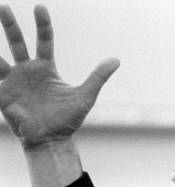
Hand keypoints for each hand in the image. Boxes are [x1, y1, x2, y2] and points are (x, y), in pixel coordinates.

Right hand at [0, 4, 118, 148]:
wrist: (52, 139)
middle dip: (10, 25)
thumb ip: (98, 77)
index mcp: (46, 69)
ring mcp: (13, 81)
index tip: (40, 7)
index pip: (44, 41)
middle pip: (17, 43)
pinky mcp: (3, 94)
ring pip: (0, 58)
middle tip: (3, 6)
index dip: (43, 25)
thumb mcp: (85, 96)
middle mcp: (28, 71)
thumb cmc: (68, 119)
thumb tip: (116, 60)